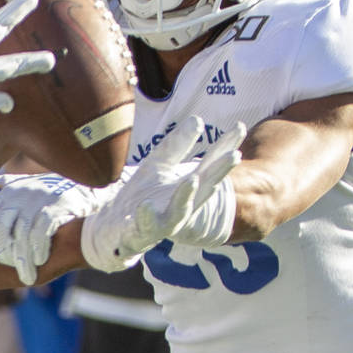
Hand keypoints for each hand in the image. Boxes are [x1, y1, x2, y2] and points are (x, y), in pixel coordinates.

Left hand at [0, 172, 116, 285]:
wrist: (93, 194)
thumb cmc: (51, 194)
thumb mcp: (18, 187)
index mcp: (8, 189)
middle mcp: (20, 192)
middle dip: (1, 251)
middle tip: (8, 263)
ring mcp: (39, 199)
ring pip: (19, 235)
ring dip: (22, 258)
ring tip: (25, 273)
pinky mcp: (57, 207)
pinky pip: (40, 233)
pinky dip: (37, 250)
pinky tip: (39, 260)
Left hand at [81, 116, 244, 271]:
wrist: (112, 228)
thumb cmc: (141, 195)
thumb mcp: (157, 165)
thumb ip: (177, 145)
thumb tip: (198, 119)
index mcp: (186, 188)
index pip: (210, 166)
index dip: (225, 147)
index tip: (240, 127)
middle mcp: (180, 206)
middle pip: (204, 188)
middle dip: (219, 172)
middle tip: (235, 155)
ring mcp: (162, 221)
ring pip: (179, 212)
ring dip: (187, 196)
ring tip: (192, 179)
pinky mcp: (140, 233)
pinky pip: (145, 227)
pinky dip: (147, 217)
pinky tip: (146, 205)